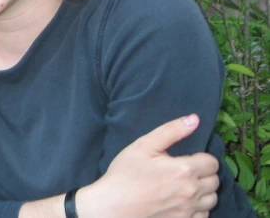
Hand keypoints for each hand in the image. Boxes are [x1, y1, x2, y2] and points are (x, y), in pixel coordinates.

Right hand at [76, 115, 219, 217]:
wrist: (113, 205)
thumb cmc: (125, 174)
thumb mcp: (144, 145)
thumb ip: (171, 131)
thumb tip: (194, 119)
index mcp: (184, 170)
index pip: (212, 162)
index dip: (202, 157)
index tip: (188, 158)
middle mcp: (191, 192)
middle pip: (215, 181)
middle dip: (204, 173)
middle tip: (185, 170)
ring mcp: (188, 210)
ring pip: (212, 199)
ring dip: (204, 191)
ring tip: (185, 185)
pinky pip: (204, 215)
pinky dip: (198, 208)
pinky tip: (183, 201)